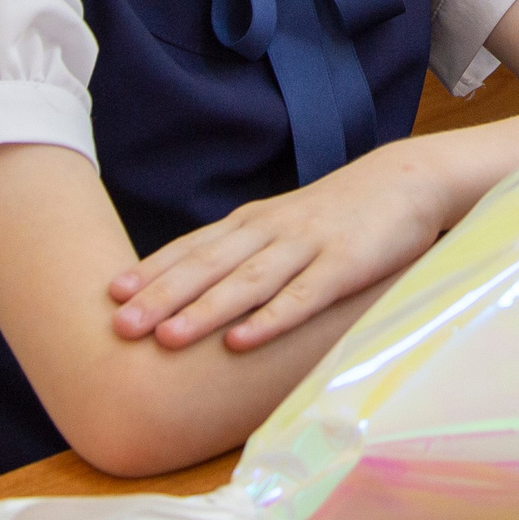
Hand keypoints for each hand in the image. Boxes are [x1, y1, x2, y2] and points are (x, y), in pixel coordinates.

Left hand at [108, 137, 456, 351]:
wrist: (408, 179)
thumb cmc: (339, 212)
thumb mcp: (285, 225)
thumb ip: (244, 251)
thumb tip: (191, 289)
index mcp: (253, 222)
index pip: (193, 246)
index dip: (152, 269)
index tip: (110, 294)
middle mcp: (272, 231)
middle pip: (209, 265)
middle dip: (162, 295)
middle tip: (119, 325)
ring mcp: (308, 246)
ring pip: (248, 281)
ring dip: (205, 310)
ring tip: (167, 339)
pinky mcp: (346, 265)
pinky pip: (304, 296)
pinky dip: (272, 318)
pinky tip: (243, 341)